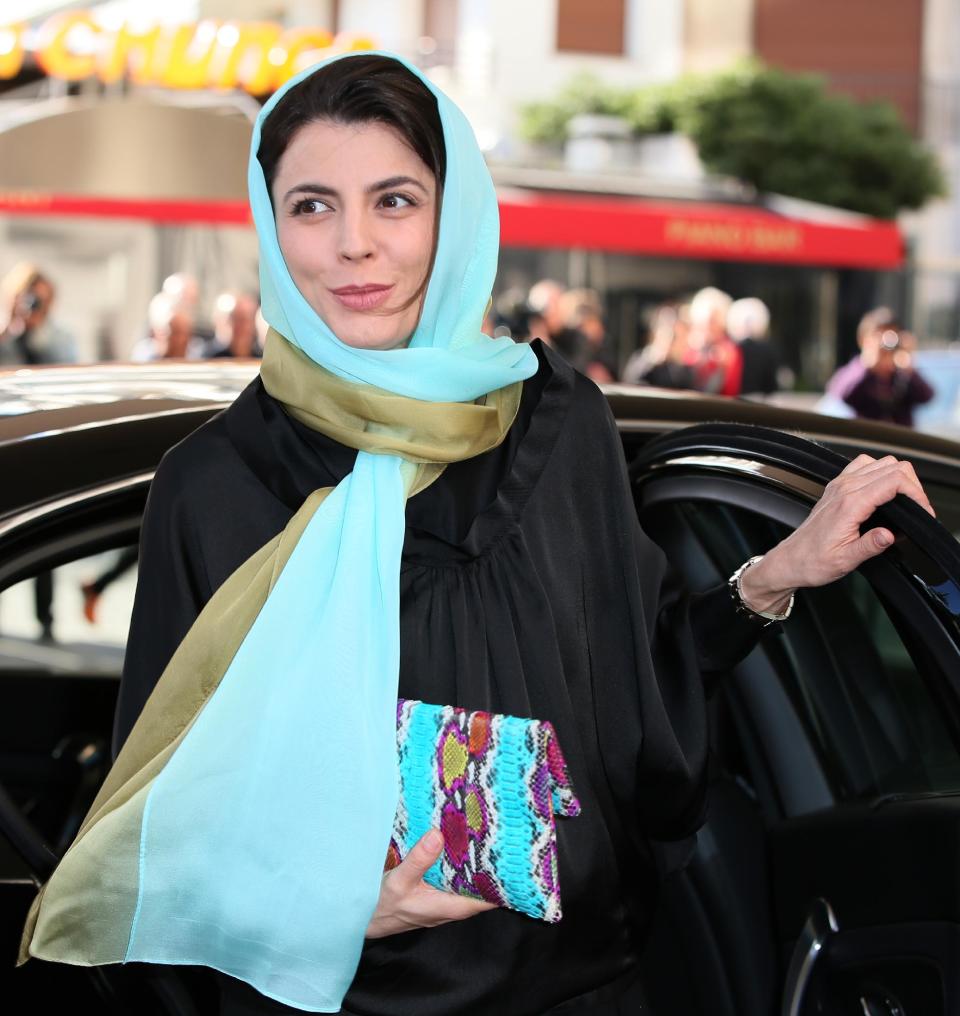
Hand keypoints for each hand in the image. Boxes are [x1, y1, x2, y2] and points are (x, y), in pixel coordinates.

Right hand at [365, 830, 495, 938]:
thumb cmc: (382, 906)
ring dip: (476, 865)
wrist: (364, 919)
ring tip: (487, 838)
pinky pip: (456, 880)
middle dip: (492, 868)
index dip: (503, 881)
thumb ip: (419, 859)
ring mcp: (444, 902)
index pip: (488, 898)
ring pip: (469, 884)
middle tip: (503, 838)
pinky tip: (460, 847)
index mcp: (450, 907)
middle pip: (482, 889)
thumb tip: (438, 835)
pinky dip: (460, 866)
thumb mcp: (399, 880)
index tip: (512, 858)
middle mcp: (451, 907)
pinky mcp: (436, 895)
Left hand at [739, 454, 935, 611]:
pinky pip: (863, 466)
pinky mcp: (836, 487)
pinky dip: (880, 473)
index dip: (917, 494)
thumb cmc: (813, 561)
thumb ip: (870, 546)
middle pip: (892, 466)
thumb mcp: (846, 560)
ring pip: (880, 462)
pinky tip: (883, 491)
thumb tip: (890, 535)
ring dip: (898, 476)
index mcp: (849, 504)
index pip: (894, 480)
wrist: (791, 560)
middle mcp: (844, 488)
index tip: (923, 512)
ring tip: (905, 501)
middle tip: (918, 509)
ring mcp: (839, 485)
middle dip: (912, 485)